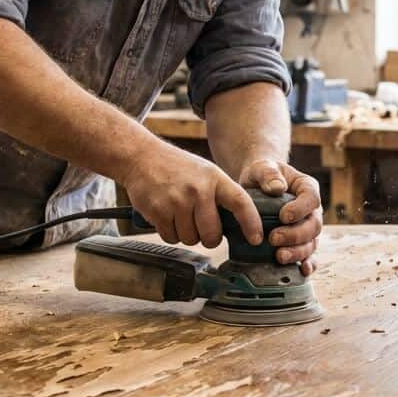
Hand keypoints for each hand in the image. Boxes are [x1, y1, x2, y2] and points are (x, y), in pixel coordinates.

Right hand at [120, 143, 262, 248]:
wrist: (141, 157)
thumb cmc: (177, 167)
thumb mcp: (206, 173)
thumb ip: (222, 196)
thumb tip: (240, 225)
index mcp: (214, 179)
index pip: (241, 203)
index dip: (251, 224)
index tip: (256, 239)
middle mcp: (198, 190)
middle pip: (212, 235)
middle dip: (209, 238)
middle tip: (202, 228)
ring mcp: (176, 201)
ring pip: (190, 239)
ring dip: (187, 234)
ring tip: (181, 215)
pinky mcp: (158, 211)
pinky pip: (171, 238)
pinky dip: (171, 233)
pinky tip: (168, 216)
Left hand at [238, 159, 321, 274]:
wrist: (258, 187)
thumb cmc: (263, 175)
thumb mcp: (262, 167)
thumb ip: (269, 174)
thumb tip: (277, 188)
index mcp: (308, 188)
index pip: (312, 199)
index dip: (301, 209)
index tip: (283, 216)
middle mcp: (312, 210)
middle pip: (314, 225)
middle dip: (296, 235)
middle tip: (274, 238)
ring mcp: (308, 228)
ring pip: (312, 244)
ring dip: (298, 252)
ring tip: (279, 256)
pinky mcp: (300, 243)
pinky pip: (309, 256)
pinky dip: (307, 265)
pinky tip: (301, 272)